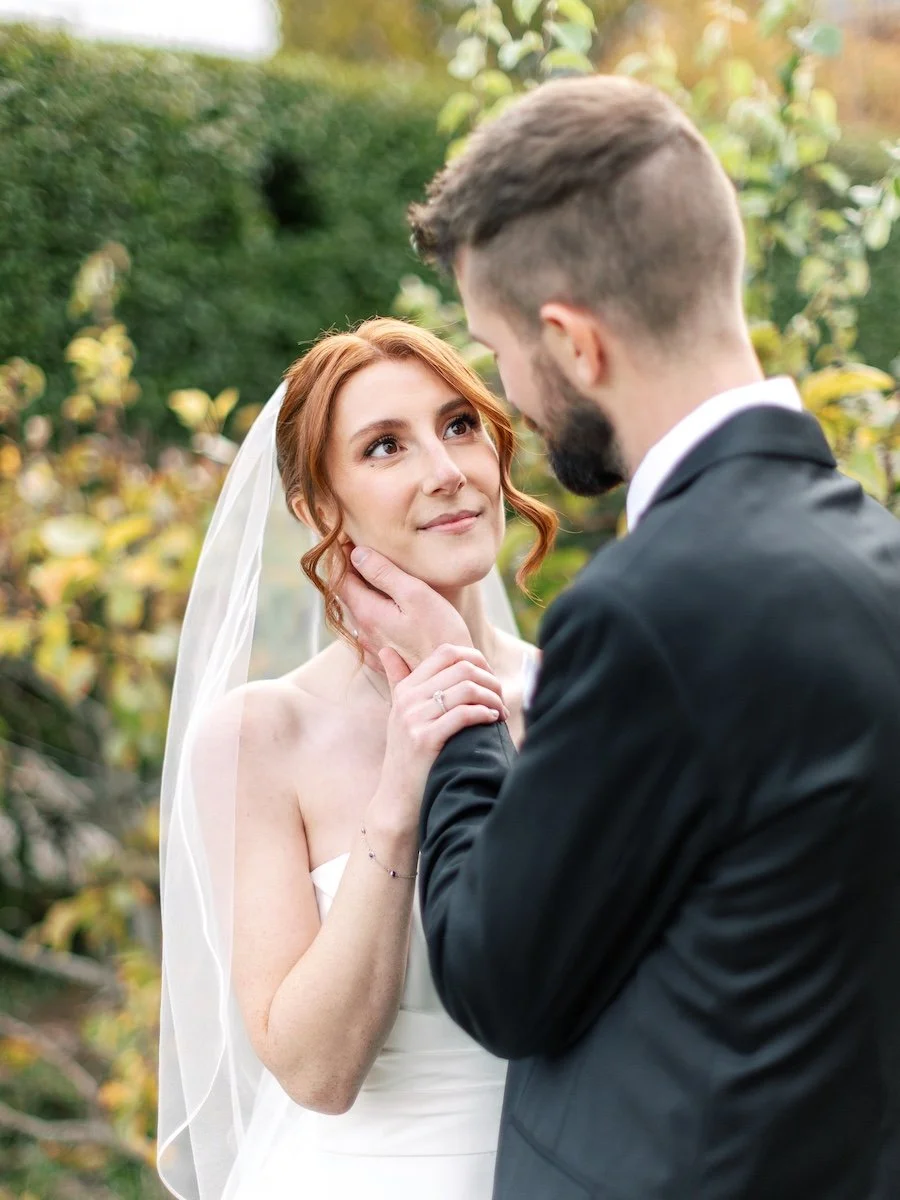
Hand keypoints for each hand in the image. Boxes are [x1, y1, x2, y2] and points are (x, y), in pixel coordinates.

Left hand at [340, 546, 471, 669]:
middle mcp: (363, 631)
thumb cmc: (439, 633)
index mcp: (366, 612)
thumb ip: (383, 573)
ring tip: (375, 573)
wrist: (451, 680)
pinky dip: (371, 611)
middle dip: (350, 572)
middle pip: (346, 595)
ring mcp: (372, 646)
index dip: (341, 556)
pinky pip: (369, 629)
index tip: (350, 539)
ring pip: (357, 612)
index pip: (339, 578)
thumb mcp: (415, 594)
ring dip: (361, 592)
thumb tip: (356, 553)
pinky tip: (387, 606)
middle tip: (361, 549)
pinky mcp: (384, 657)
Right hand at [368, 644, 508, 828]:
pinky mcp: (424, 740)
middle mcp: (408, 699)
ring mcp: (414, 719)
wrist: (397, 799)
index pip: (446, 653)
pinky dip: (485, 714)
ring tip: (500, 712)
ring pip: (466, 689)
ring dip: (493, 698)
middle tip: (500, 698)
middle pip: (462, 668)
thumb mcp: (399, 714)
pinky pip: (463, 714)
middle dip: (490, 681)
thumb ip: (398, 680)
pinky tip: (492, 721)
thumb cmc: (407, 756)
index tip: (489, 678)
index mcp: (406, 688)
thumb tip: (386, 649)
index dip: (475, 659)